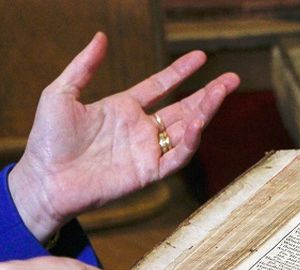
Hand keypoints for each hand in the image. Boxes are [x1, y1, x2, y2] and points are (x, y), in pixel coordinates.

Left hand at [8, 31, 239, 241]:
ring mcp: (147, 151)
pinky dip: (190, 143)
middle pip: (184, 108)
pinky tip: (198, 125)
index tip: (201, 57)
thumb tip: (101, 37)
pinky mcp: (149, 173)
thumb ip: (83, 66)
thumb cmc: (48, 140)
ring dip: (205, 112)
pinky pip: (177, 157)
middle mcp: (141, 129)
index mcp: (123, 108)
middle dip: (209, 94)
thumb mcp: (61, 93)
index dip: (181, 72)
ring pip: (187, 130)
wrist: (45, 179)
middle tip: (232, 79)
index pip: (161, 86)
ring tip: (220, 93)